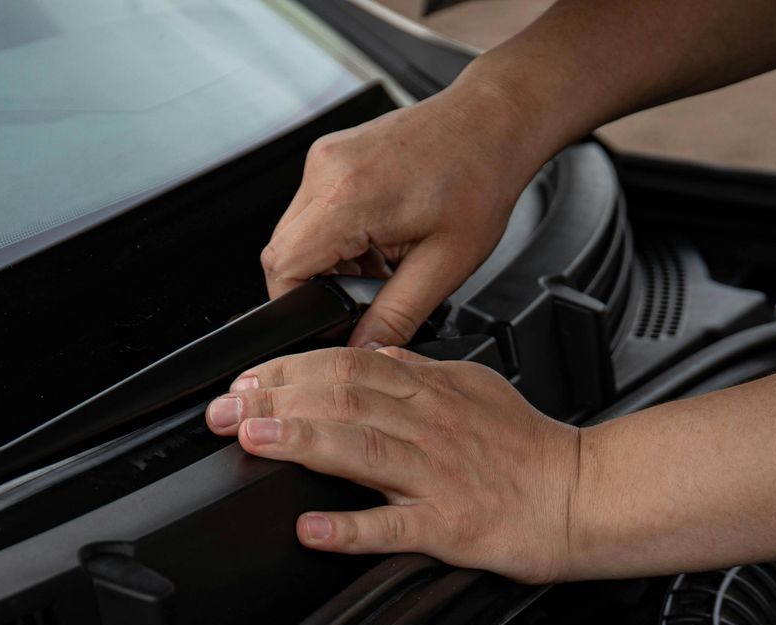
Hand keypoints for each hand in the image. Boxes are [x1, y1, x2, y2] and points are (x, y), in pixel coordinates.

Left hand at [205, 348, 582, 583]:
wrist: (583, 495)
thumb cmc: (531, 451)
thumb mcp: (475, 387)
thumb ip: (419, 373)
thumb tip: (373, 356)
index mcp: (431, 391)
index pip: (348, 364)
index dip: (289, 367)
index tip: (246, 378)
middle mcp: (428, 426)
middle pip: (341, 397)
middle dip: (275, 399)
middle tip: (225, 409)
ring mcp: (436, 475)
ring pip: (359, 448)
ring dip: (299, 441)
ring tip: (253, 440)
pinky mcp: (448, 525)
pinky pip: (393, 526)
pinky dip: (348, 529)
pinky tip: (312, 530)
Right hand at [262, 79, 548, 348]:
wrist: (491, 124)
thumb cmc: (479, 179)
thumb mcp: (444, 265)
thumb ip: (397, 315)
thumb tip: (365, 349)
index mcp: (349, 197)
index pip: (284, 266)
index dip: (297, 304)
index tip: (327, 320)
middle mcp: (327, 170)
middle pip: (284, 250)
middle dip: (318, 284)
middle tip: (367, 293)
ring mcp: (326, 157)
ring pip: (298, 231)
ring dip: (331, 260)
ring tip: (383, 263)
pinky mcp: (334, 155)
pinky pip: (315, 208)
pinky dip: (338, 235)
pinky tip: (379, 240)